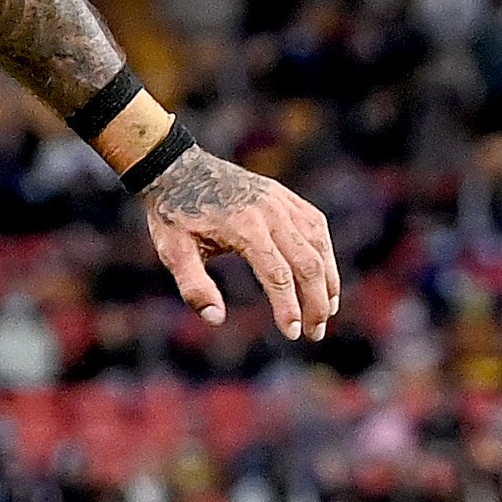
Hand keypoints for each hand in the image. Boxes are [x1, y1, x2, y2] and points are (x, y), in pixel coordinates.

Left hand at [141, 146, 338, 340]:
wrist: (178, 168)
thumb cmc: (174, 214)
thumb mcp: (172, 252)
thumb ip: (193, 287)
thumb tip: (216, 319)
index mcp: (244, 227)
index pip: (277, 274)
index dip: (288, 307)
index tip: (292, 333)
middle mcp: (271, 212)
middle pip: (307, 262)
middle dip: (316, 302)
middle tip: (315, 333)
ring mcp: (281, 202)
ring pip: (318, 244)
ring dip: (328, 280)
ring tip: (328, 311)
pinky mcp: (285, 197)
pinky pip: (315, 226)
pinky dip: (324, 253)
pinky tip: (324, 276)